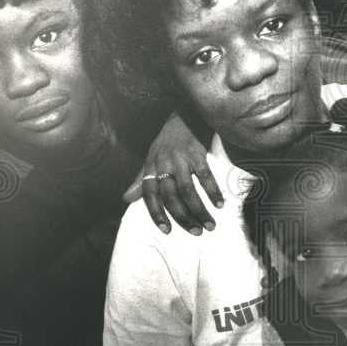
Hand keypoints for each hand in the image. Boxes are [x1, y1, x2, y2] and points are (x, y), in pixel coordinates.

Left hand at [123, 112, 221, 234]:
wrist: (185, 114)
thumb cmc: (168, 140)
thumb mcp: (151, 158)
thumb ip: (140, 180)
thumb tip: (126, 199)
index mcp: (150, 166)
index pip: (150, 194)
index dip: (156, 214)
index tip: (167, 231)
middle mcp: (163, 164)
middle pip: (170, 197)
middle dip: (183, 217)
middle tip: (196, 231)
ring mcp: (180, 159)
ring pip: (187, 191)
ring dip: (199, 210)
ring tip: (210, 224)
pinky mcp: (197, 153)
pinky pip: (205, 177)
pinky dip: (213, 192)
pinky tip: (220, 204)